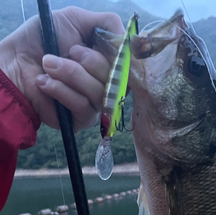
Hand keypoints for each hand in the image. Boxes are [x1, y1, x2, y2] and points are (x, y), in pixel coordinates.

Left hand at [0, 6, 123, 130]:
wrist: (13, 64)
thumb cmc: (40, 41)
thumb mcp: (74, 20)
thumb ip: (105, 23)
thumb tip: (127, 37)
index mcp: (107, 60)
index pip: (128, 63)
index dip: (117, 54)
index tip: (97, 42)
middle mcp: (106, 83)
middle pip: (117, 77)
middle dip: (89, 61)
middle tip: (68, 51)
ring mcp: (96, 103)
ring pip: (99, 91)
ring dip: (69, 73)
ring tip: (48, 64)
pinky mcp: (83, 119)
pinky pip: (83, 106)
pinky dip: (60, 90)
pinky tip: (45, 82)